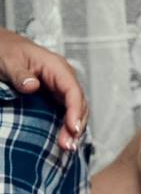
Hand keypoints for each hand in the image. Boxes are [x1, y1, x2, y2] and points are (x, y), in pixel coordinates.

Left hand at [0, 30, 86, 151]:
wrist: (1, 46)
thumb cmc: (5, 50)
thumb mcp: (9, 60)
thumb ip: (20, 74)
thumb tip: (33, 86)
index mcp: (57, 67)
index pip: (73, 91)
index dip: (75, 111)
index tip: (72, 128)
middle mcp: (63, 78)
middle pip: (79, 104)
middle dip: (76, 125)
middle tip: (68, 145)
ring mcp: (60, 88)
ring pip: (75, 110)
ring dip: (73, 129)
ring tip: (67, 147)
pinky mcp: (54, 96)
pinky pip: (65, 112)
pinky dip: (66, 126)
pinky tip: (63, 139)